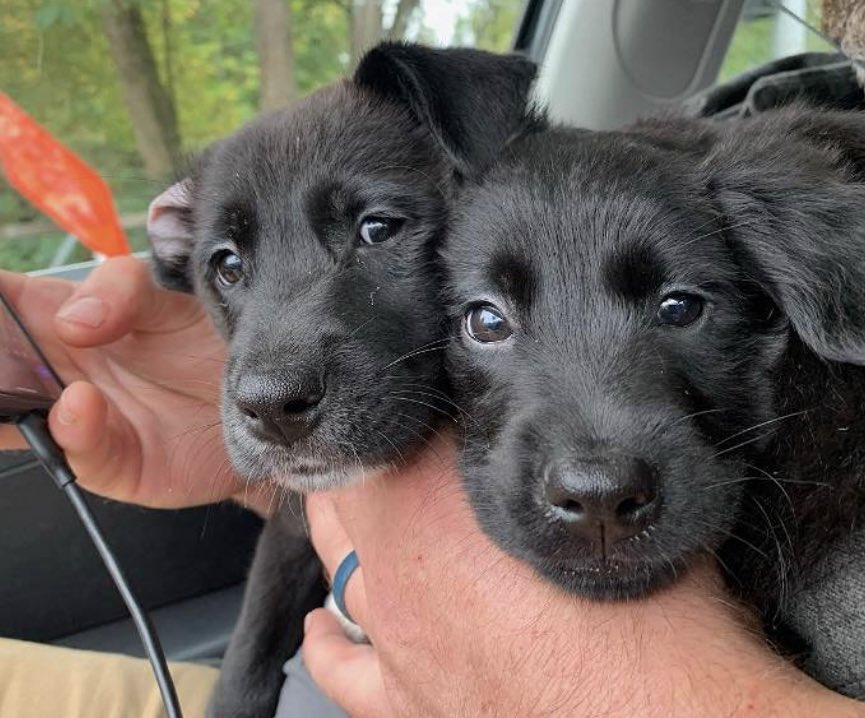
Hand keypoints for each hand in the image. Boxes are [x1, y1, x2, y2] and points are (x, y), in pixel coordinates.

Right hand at [0, 258, 263, 509]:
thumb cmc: (212, 338)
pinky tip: (78, 404)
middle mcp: (62, 372)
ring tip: (8, 385)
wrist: (267, 397)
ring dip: (5, 402)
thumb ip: (122, 290)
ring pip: (17, 417)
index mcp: (61, 316)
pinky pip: (84, 454)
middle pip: (0, 365)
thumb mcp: (170, 294)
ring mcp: (86, 420)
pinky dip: (76, 432)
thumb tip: (72, 318)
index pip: (0, 304)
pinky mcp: (119, 463)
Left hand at [303, 435, 864, 717]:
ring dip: (343, 537)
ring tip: (348, 518)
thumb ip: (533, 451)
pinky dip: (327, 642)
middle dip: (364, 466)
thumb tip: (518, 424)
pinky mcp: (403, 698)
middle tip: (387, 451)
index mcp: (430, 501)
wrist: (652, 715)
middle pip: (349, 495)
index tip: (424, 406)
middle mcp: (399, 566)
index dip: (402, 410)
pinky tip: (322, 627)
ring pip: (341, 567)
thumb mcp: (583, 498)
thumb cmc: (641, 616)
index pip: (386, 431)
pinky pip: (342, 667)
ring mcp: (396, 636)